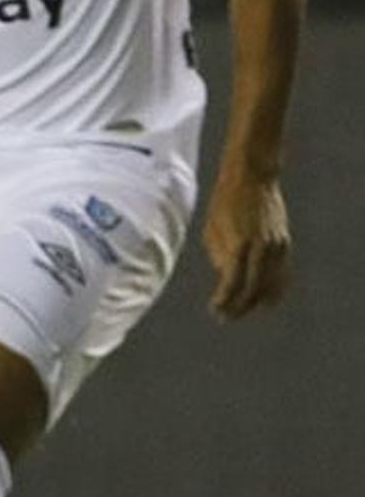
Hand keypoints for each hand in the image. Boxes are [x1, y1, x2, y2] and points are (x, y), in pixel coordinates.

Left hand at [202, 177, 290, 320]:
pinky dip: (274, 290)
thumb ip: (218, 256)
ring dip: (257, 302)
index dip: (224, 301)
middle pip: (254, 290)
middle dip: (240, 307)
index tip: (215, 311)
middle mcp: (262, 249)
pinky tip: (263, 300)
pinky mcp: (285, 244)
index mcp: (240, 245)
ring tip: (240, 311)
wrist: (252, 178)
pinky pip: (282, 275)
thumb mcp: (212, 228)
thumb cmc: (225, 202)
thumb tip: (226, 279)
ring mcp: (277, 248)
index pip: (233, 284)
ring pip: (272, 286)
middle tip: (225, 318)